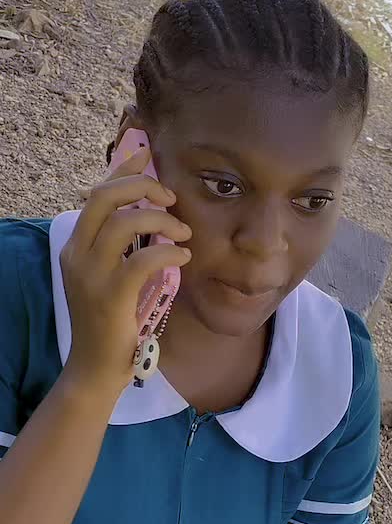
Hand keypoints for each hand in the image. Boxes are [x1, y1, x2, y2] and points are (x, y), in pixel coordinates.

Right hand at [60, 146, 191, 396]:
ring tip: (183, 234)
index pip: (97, 193)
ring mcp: (91, 274)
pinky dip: (168, 251)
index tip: (148, 156)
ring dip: (162, 221)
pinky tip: (182, 256)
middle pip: (105, 197)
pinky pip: (143, 258)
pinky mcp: (111, 295)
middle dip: (143, 186)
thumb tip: (148, 211)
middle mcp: (77, 254)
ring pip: (125, 223)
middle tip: (171, 198)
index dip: (124, 170)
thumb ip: (120, 245)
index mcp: (75, 245)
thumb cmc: (110, 321)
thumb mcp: (108, 275)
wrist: (96, 367)